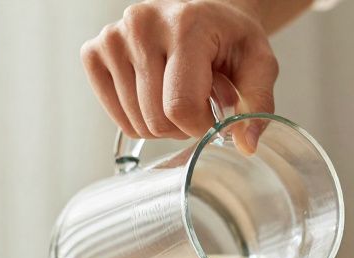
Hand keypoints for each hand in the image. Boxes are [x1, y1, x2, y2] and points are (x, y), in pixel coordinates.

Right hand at [81, 0, 278, 153]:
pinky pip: (118, 119)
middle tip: (198, 101)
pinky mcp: (94, 52)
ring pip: (137, 124)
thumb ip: (258, 104)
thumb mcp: (259, 65)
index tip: (214, 114)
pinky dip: (140, 119)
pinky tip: (156, 95)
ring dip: (163, 124)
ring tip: (177, 92)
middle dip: (183, 127)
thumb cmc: (230, 40)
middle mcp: (141, 24)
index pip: (180, 107)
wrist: (204, 16)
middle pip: (156, 120)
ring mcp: (113, 37)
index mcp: (185, 25)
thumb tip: (246, 145)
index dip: (201, 126)